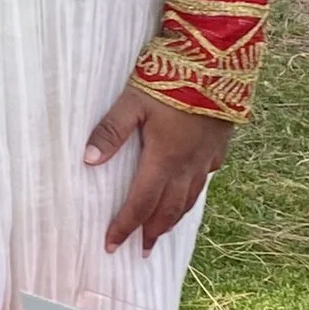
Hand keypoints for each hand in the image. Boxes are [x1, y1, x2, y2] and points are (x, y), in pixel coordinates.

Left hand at [85, 86, 234, 253]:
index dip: (125, 225)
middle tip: (142, 249)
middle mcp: (188, 165)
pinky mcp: (220, 146)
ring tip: (163, 231)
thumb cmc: (172, 77)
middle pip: (168, 209)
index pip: (141, 202)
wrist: (219, 60)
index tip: (112, 245)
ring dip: (174, 218)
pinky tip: (190, 191)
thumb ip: (111, 131)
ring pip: (190, 198)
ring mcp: (207, 157)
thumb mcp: (133, 100)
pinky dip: (193, 193)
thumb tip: (88, 161)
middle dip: (152, 231)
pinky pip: (205, 179)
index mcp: (164, 158)